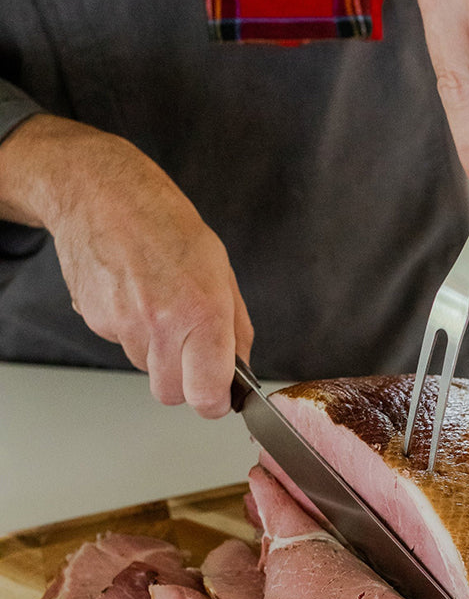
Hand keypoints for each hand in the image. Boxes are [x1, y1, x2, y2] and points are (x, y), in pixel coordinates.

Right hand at [0, 115, 252, 417]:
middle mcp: (162, 325)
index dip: (215, 403)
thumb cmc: (168, 224)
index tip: (221, 397)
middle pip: (171, 395)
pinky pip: (122, 345)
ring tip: (162, 307)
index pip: (206, 395)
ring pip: (146, 369)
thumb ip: (236, 327)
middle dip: (185, 383)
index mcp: (203, 313)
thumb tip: (241, 369)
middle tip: (193, 353)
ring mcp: (123, 325)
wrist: (103, 195)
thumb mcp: (222, 271)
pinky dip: (132, 332)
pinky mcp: (95, 321)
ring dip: (159, 353)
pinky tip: (137, 296)